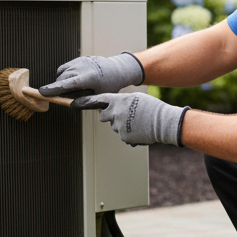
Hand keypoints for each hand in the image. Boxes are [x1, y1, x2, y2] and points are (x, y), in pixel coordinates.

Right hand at [39, 52, 143, 97]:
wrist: (117, 69)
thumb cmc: (109, 85)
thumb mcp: (98, 96)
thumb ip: (84, 101)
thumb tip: (69, 105)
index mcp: (88, 78)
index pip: (66, 84)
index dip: (53, 89)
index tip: (42, 92)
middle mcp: (83, 68)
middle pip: (62, 79)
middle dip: (58, 88)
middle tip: (63, 96)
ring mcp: (80, 61)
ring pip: (62, 72)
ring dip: (61, 81)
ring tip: (71, 88)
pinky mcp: (79, 58)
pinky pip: (65, 67)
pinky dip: (64, 74)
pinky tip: (70, 80)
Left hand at [73, 92, 187, 146]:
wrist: (163, 122)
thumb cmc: (151, 108)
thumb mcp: (134, 98)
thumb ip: (120, 102)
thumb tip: (111, 108)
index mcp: (118, 101)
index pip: (98, 100)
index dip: (85, 102)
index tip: (73, 103)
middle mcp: (116, 113)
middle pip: (103, 116)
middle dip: (110, 116)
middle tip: (123, 114)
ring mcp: (119, 126)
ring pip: (115, 126)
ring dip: (122, 125)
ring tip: (138, 122)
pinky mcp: (124, 137)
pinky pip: (122, 135)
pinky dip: (129, 133)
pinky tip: (140, 129)